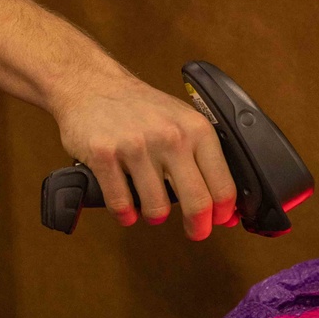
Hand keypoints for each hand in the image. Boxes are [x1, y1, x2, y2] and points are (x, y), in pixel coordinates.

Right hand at [51, 62, 237, 240]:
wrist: (94, 85)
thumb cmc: (140, 107)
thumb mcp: (181, 121)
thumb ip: (203, 160)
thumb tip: (224, 208)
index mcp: (195, 128)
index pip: (222, 185)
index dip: (222, 212)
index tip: (218, 220)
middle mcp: (169, 137)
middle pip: (196, 202)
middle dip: (198, 227)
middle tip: (195, 231)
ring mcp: (136, 146)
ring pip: (157, 209)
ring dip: (155, 215)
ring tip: (151, 205)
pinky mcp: (104, 155)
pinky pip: (122, 205)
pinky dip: (125, 213)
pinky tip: (127, 206)